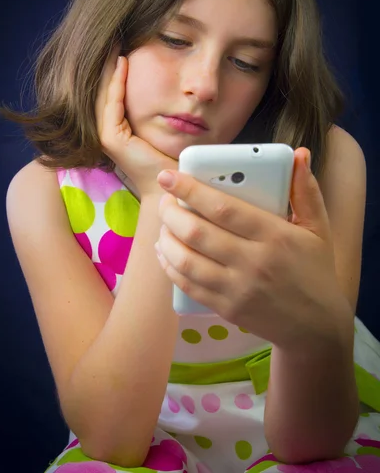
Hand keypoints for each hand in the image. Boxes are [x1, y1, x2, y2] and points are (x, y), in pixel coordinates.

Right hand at [95, 46, 176, 196]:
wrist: (171, 186)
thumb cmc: (171, 158)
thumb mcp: (162, 126)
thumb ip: (158, 107)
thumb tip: (168, 83)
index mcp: (117, 128)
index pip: (112, 92)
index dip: (115, 68)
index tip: (124, 43)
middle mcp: (107, 131)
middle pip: (103, 89)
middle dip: (107, 63)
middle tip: (115, 36)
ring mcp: (106, 135)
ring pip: (103, 93)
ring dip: (108, 68)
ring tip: (115, 43)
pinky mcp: (111, 138)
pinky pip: (112, 103)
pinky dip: (115, 82)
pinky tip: (122, 63)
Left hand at [155, 149, 349, 349]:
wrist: (317, 328)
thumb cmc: (315, 271)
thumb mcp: (319, 228)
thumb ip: (306, 191)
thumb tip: (299, 154)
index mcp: (274, 236)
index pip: (223, 208)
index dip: (191, 190)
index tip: (169, 176)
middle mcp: (253, 262)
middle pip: (197, 232)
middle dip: (171, 212)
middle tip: (166, 200)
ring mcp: (237, 289)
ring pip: (186, 260)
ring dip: (166, 238)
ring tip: (164, 224)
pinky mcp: (226, 309)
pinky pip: (188, 285)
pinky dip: (170, 266)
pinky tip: (165, 251)